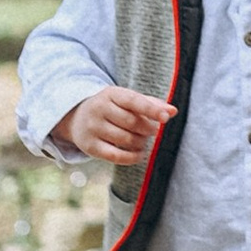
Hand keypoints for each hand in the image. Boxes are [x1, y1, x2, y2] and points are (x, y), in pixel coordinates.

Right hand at [53, 87, 173, 168]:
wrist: (77, 117)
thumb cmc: (112, 107)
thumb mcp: (127, 100)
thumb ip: (151, 104)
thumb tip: (173, 111)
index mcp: (111, 94)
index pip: (134, 100)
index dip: (151, 109)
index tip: (166, 118)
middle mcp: (99, 109)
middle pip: (131, 122)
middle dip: (148, 129)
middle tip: (153, 130)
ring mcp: (92, 128)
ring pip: (125, 139)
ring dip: (141, 142)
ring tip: (144, 140)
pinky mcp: (89, 146)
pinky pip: (115, 156)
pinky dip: (132, 157)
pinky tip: (140, 154)